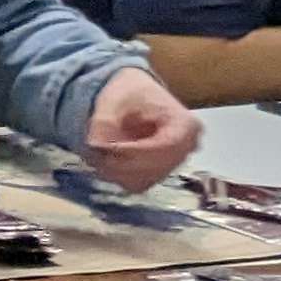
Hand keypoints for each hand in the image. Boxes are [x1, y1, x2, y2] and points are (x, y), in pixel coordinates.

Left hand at [78, 67, 200, 193]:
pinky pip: (138, 184)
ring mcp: (174, 164)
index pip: (167, 147)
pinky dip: (117, 175)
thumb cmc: (129, 96)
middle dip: (120, 163)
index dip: (135, 152)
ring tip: (97, 152)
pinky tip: (105, 160)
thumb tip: (97, 144)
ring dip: (116, 170)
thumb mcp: (113, 101)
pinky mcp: (159, 174)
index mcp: (186, 125)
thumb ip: (104, 122)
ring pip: (144, 180)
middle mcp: (187, 148)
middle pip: (155, 168)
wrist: (133, 99)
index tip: (105, 148)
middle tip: (94, 151)